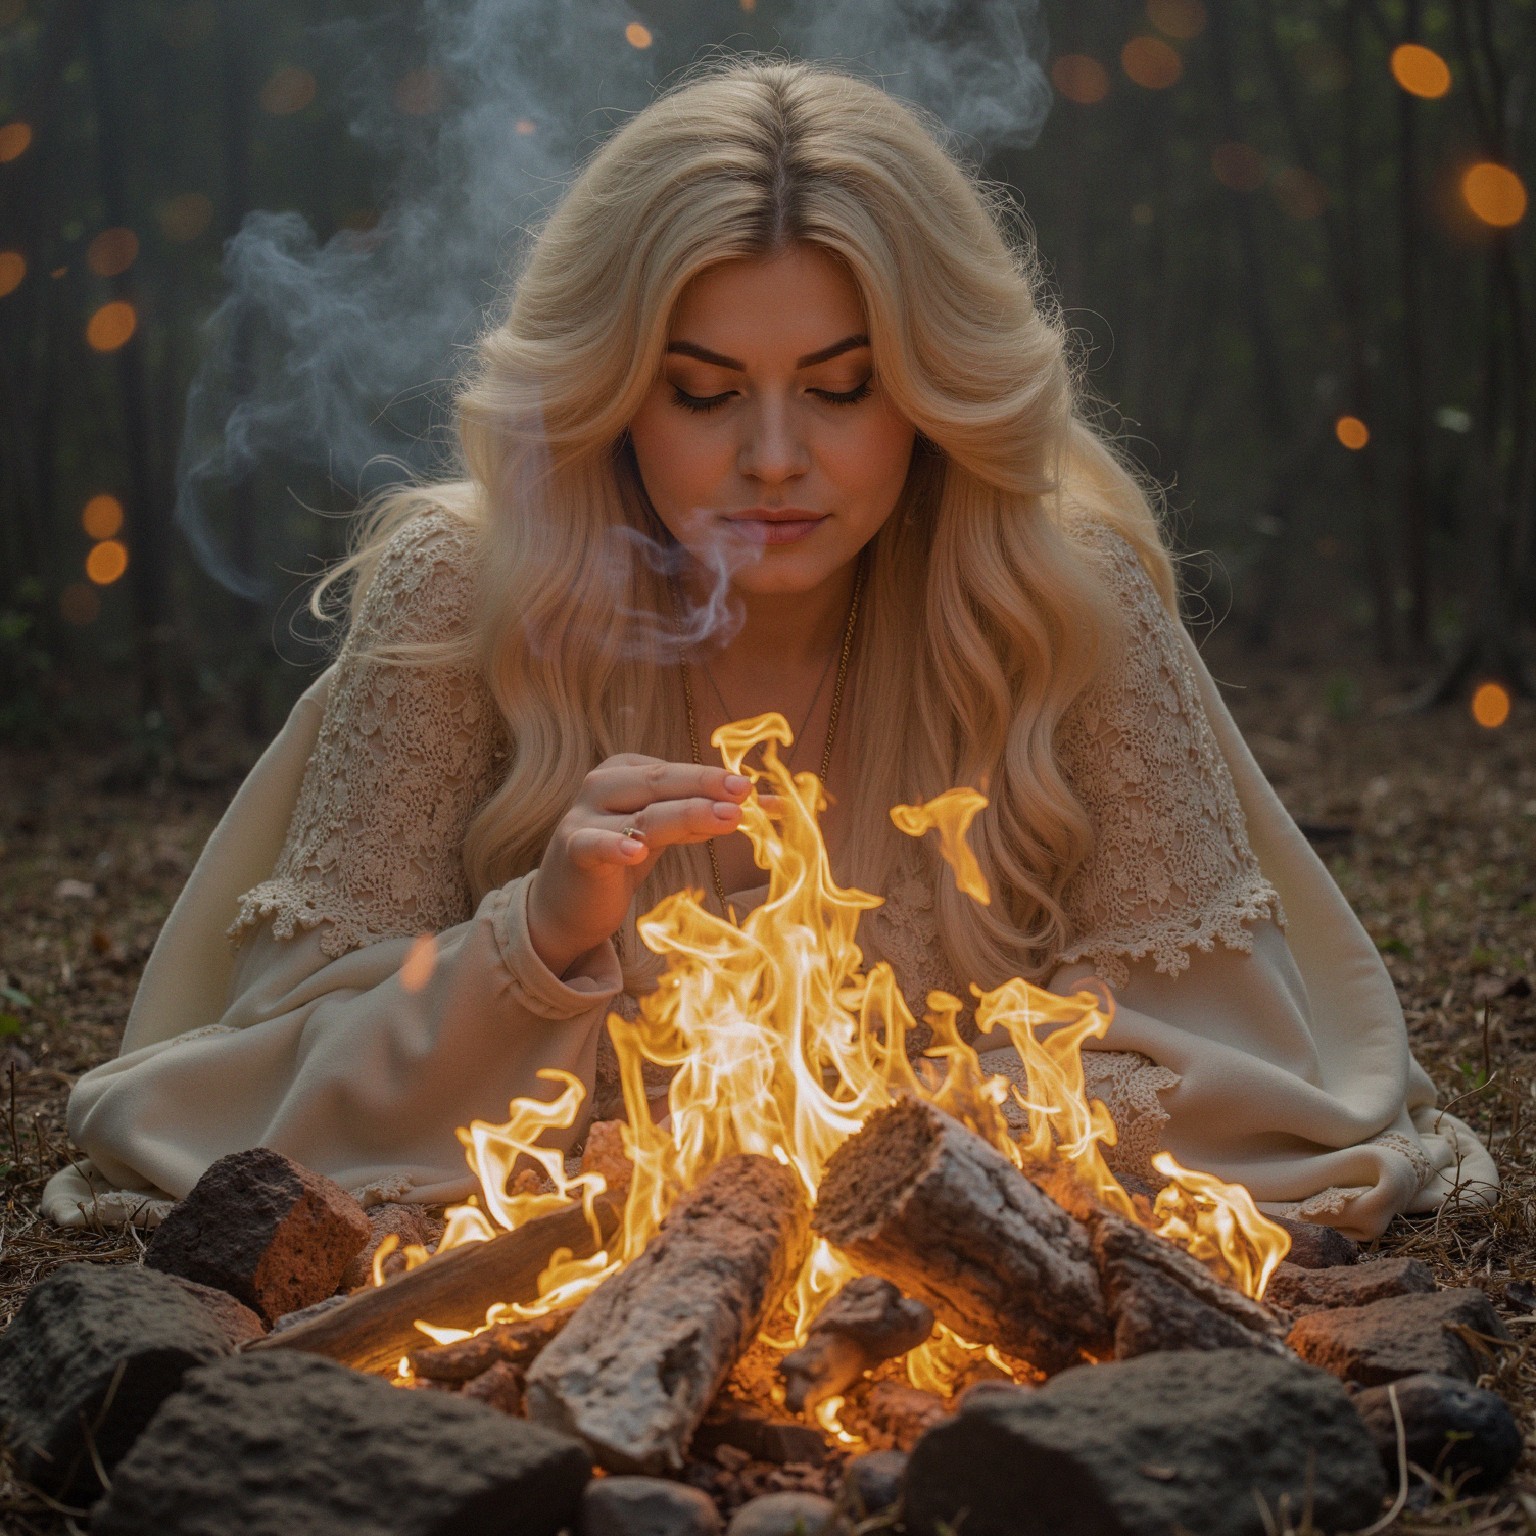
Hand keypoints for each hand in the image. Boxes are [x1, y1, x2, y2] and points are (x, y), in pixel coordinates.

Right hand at [525, 755, 750, 976]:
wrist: (566, 906)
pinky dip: (615, 845)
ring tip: (726, 817)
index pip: (678, 772)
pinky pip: (594, 844)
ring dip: (686, 814)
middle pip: (661, 782)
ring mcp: (584, 816)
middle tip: (745, 792)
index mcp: (625, 771)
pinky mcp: (573, 851)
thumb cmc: (620, 862)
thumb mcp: (665, 834)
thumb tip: (767, 805)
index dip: (718, 781)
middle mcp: (602, 785)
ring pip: (642, 813)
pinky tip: (636, 850)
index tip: (758, 794)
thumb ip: (704, 817)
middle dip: (706, 786)